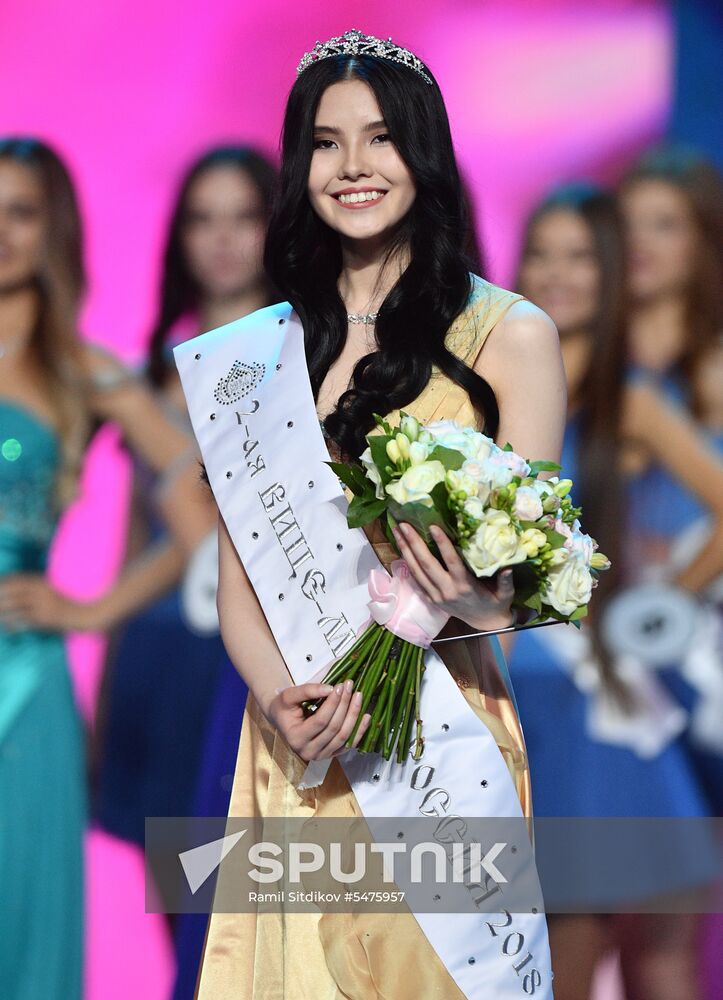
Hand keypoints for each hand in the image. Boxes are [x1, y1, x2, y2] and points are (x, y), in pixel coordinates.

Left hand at [0, 574, 99, 631]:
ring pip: (16, 607)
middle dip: (0, 596)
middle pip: (13, 592)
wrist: (85, 614)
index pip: (19, 580)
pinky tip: (6, 627)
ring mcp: (41, 607)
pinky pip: (23, 622)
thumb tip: (21, 589)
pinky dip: (13, 625)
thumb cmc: (69, 603)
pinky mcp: (43, 620)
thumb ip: (38, 589)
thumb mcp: (53, 591)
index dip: (5, 581)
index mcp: (43, 584)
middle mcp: (40, 593)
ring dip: (3, 610)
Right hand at [266, 680, 371, 762]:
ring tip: (359, 696)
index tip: (340, 686)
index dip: (333, 703)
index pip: (321, 720)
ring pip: (344, 737)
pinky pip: (349, 744)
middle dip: (345, 705)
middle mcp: (308, 752)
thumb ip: (307, 690)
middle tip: (350, 686)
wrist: (282, 721)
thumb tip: (330, 688)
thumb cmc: (284, 707)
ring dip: (354, 716)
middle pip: (334, 728)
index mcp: (296, 738)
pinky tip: (366, 716)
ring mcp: (321, 756)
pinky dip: (359, 731)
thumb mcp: (289, 695)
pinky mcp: (331, 755)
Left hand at [391, 522, 513, 631]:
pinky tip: (401, 548)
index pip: (451, 562)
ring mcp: (436, 596)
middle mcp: (447, 590)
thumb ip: (506, 581)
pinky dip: (407, 563)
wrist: (484, 623)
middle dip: (414, 544)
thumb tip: (508, 566)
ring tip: (397, 532)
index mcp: (465, 586)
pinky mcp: (431, 599)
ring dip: (405, 551)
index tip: (433, 527)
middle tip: (403, 525)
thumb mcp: (506, 594)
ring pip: (417, 571)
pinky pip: (416, 579)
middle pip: (427, 565)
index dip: (442, 544)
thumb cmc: (496, 603)